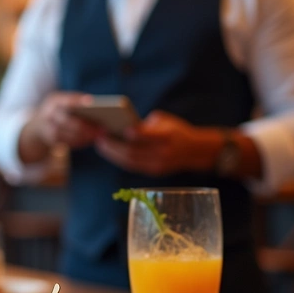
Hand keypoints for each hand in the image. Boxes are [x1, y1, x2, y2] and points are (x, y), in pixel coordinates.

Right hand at [31, 93, 103, 149]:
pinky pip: (67, 143)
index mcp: (54, 101)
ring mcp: (47, 129)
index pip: (66, 100)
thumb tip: (99, 112)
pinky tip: (91, 140)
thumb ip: (76, 104)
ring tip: (99, 135)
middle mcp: (48, 114)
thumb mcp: (63, 103)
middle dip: (85, 125)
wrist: (39, 126)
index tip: (92, 101)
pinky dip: (80, 142)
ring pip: (67, 135)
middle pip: (67, 120)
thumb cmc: (60, 111)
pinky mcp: (51, 141)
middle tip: (103, 127)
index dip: (77, 100)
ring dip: (84, 136)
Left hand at [95, 111, 222, 176]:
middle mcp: (164, 152)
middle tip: (99, 137)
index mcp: (169, 136)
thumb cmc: (175, 129)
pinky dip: (119, 159)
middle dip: (114, 145)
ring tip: (100, 144)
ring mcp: (159, 164)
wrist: (194, 150)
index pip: (150, 136)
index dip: (135, 134)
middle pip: (135, 151)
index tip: (121, 129)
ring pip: (131, 161)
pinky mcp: (154, 172)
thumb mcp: (165, 120)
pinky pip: (133, 166)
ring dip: (113, 154)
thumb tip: (122, 126)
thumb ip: (146, 124)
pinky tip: (109, 152)